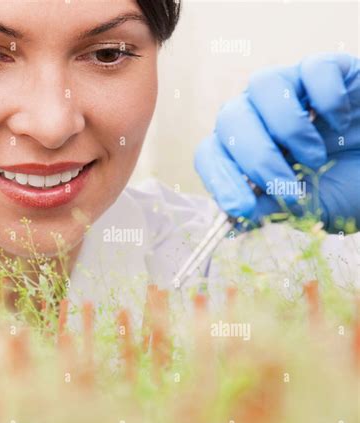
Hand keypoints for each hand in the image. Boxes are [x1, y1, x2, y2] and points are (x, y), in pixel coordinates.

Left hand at [194, 53, 359, 232]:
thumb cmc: (343, 186)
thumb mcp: (306, 207)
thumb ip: (270, 210)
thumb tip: (232, 223)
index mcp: (243, 147)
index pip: (209, 154)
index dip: (219, 180)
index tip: (242, 207)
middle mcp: (257, 114)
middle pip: (229, 118)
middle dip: (257, 158)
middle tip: (288, 186)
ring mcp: (290, 89)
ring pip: (262, 84)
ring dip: (289, 128)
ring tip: (315, 158)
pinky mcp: (326, 70)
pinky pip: (313, 68)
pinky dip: (327, 100)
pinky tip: (341, 124)